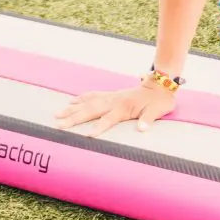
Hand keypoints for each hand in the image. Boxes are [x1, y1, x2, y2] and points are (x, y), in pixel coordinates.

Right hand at [55, 85, 175, 137]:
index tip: (86, 136)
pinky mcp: (111, 95)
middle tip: (59, 125)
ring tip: (58, 114)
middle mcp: (114, 101)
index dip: (98, 127)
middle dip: (74, 118)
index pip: (108, 119)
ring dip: (72, 108)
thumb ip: (148, 119)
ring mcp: (111, 97)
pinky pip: (92, 95)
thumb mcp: (158, 111)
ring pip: (88, 102)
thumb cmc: (159, 101)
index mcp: (125, 107)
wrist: (160, 84)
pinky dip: (81, 98)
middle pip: (91, 110)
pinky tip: (71, 102)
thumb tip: (141, 128)